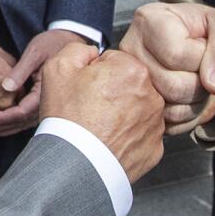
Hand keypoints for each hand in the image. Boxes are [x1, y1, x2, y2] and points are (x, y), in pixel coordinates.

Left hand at [0, 29, 82, 135]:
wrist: (69, 41)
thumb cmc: (53, 43)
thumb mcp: (35, 53)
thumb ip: (21, 71)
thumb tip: (5, 87)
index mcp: (45, 90)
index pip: (21, 112)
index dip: (2, 117)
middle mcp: (47, 101)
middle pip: (22, 122)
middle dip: (1, 126)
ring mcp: (45, 103)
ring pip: (23, 123)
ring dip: (5, 127)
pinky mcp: (41, 101)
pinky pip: (26, 117)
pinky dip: (12, 121)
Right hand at [38, 42, 164, 181]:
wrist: (74, 166)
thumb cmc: (68, 119)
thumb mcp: (58, 68)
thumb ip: (79, 49)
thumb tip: (94, 53)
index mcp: (133, 71)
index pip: (116, 61)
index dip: (97, 73)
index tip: (87, 88)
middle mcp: (153, 96)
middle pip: (130, 84)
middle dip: (114, 92)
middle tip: (91, 108)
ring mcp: (156, 125)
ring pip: (138, 109)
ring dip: (123, 114)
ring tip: (100, 126)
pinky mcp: (155, 148)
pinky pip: (142, 135)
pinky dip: (129, 137)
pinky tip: (110, 141)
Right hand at [120, 1, 214, 128]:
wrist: (214, 54)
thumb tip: (214, 84)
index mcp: (150, 20)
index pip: (176, 55)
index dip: (203, 60)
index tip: (207, 48)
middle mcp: (131, 50)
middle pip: (170, 86)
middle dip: (202, 86)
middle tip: (207, 71)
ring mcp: (132, 81)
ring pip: (170, 110)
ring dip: (198, 103)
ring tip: (201, 83)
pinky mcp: (140, 104)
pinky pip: (169, 125)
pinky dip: (190, 117)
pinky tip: (192, 97)